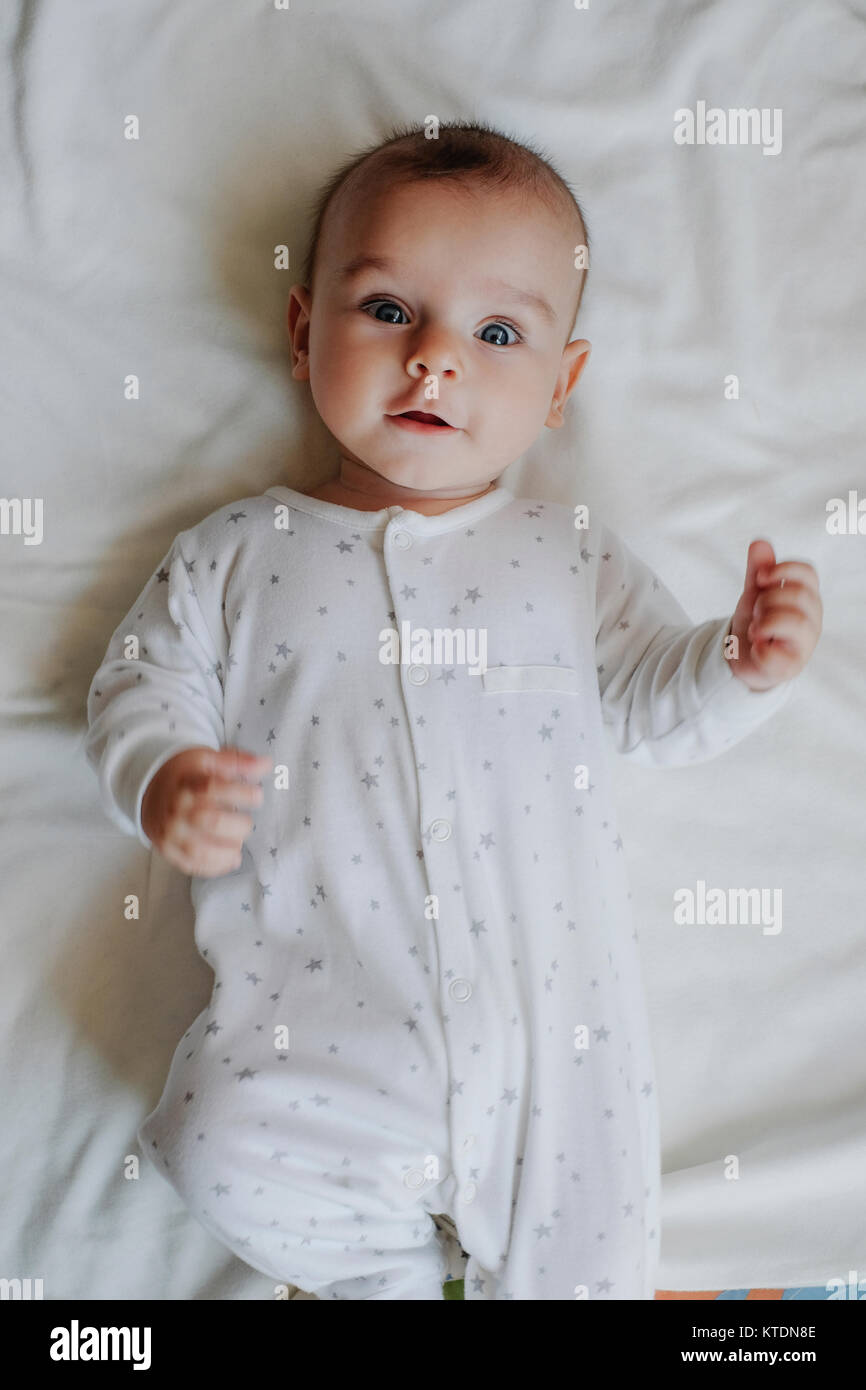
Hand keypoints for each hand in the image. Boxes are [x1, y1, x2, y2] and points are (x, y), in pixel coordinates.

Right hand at [141, 746, 272, 876]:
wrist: (151, 792)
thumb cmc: (186, 777)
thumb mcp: (207, 760)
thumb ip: (236, 762)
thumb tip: (265, 764)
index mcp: (187, 783)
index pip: (213, 788)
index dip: (240, 792)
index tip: (257, 795)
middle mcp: (176, 809)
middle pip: (210, 821)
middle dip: (238, 825)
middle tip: (247, 823)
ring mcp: (170, 832)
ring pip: (200, 849)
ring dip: (228, 851)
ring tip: (239, 843)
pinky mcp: (169, 850)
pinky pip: (192, 864)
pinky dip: (216, 866)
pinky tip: (231, 859)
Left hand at [727, 539, 821, 690]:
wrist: (744, 657)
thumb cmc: (758, 621)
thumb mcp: (755, 592)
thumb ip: (758, 570)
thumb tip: (760, 543)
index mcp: (806, 597)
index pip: (808, 573)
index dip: (783, 569)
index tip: (760, 578)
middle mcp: (812, 619)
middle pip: (799, 595)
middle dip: (768, 599)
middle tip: (755, 610)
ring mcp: (804, 644)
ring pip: (795, 622)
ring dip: (765, 621)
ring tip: (754, 628)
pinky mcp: (790, 667)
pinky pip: (778, 654)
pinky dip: (760, 649)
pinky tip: (755, 646)